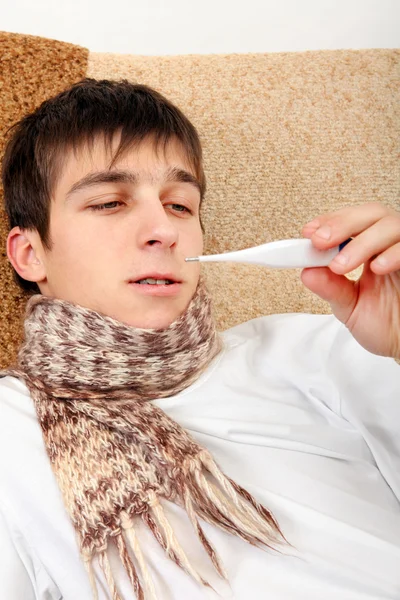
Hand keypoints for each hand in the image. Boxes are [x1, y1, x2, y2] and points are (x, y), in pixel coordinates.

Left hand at [301, 203, 399, 358]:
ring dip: (361, 242)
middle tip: (320, 242)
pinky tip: (377, 267)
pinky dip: (394, 253)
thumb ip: (330, 288)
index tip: (309, 232)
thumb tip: (306, 271)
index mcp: (371, 251)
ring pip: (390, 224)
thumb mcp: (349, 307)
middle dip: (342, 224)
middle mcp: (389, 246)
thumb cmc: (386, 325)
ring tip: (340, 265)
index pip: (352, 222)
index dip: (330, 221)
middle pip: (371, 214)